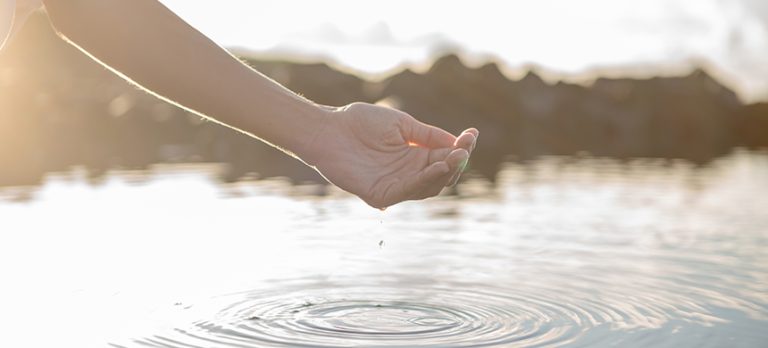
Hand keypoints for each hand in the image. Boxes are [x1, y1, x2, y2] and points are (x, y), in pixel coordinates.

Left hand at [303, 102, 477, 208]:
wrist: (328, 129)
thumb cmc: (360, 123)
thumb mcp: (402, 124)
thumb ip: (427, 135)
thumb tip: (458, 142)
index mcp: (415, 155)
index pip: (445, 156)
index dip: (460, 148)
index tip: (472, 134)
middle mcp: (408, 173)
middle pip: (441, 175)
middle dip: (455, 162)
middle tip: (463, 149)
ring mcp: (394, 185)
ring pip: (427, 187)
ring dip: (443, 173)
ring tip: (453, 158)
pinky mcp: (380, 195)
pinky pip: (406, 192)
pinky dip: (423, 181)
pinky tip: (435, 166)